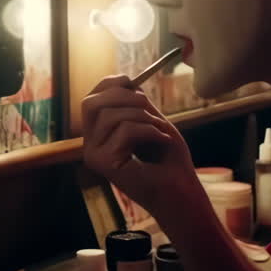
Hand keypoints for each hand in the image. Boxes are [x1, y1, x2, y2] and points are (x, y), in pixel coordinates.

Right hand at [81, 75, 195, 212]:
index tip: (131, 80)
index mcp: (99, 136)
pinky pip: (124, 131)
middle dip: (122, 96)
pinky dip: (149, 130)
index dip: (108, 85)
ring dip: (143, 116)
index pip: (90, 100)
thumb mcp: (152, 122)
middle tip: (147, 103)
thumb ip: (137, 104)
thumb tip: (128, 81)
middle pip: (90, 103)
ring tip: (160, 129)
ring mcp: (94, 156)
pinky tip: (162, 140)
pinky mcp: (103, 164)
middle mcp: (91, 146)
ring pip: (110, 116)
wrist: (180, 190)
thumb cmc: (169, 160)